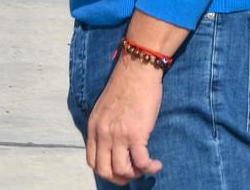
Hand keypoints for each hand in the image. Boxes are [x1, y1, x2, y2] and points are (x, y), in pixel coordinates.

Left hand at [86, 56, 164, 184]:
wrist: (137, 70)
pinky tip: (156, 164)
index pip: (92, 161)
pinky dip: (150, 168)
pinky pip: (141, 163)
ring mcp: (118, 135)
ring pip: (122, 171)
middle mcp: (102, 133)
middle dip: (119, 178)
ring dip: (136, 174)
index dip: (106, 171)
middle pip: (104, 171)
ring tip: (146, 167)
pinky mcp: (136, 134)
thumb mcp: (105, 108)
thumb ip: (105, 126)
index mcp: (93, 126)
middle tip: (133, 174)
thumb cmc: (125, 86)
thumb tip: (113, 145)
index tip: (119, 170)